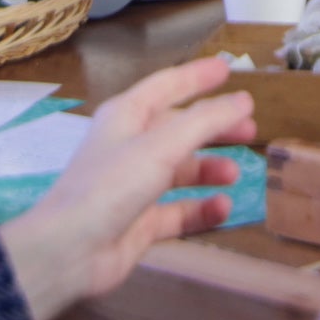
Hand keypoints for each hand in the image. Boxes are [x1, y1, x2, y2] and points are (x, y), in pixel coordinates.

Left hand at [0, 56, 256, 319]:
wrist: (69, 250)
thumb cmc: (110, 186)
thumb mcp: (161, 146)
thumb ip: (205, 121)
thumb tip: (242, 100)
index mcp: (125, 116)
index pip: (166, 86)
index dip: (196, 76)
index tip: (227, 69)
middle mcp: (129, 147)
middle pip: (179, 129)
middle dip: (213, 128)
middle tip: (249, 129)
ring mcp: (134, 186)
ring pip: (180, 171)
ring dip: (208, 169)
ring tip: (234, 173)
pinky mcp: (140, 222)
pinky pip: (179, 211)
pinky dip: (201, 209)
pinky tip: (222, 208)